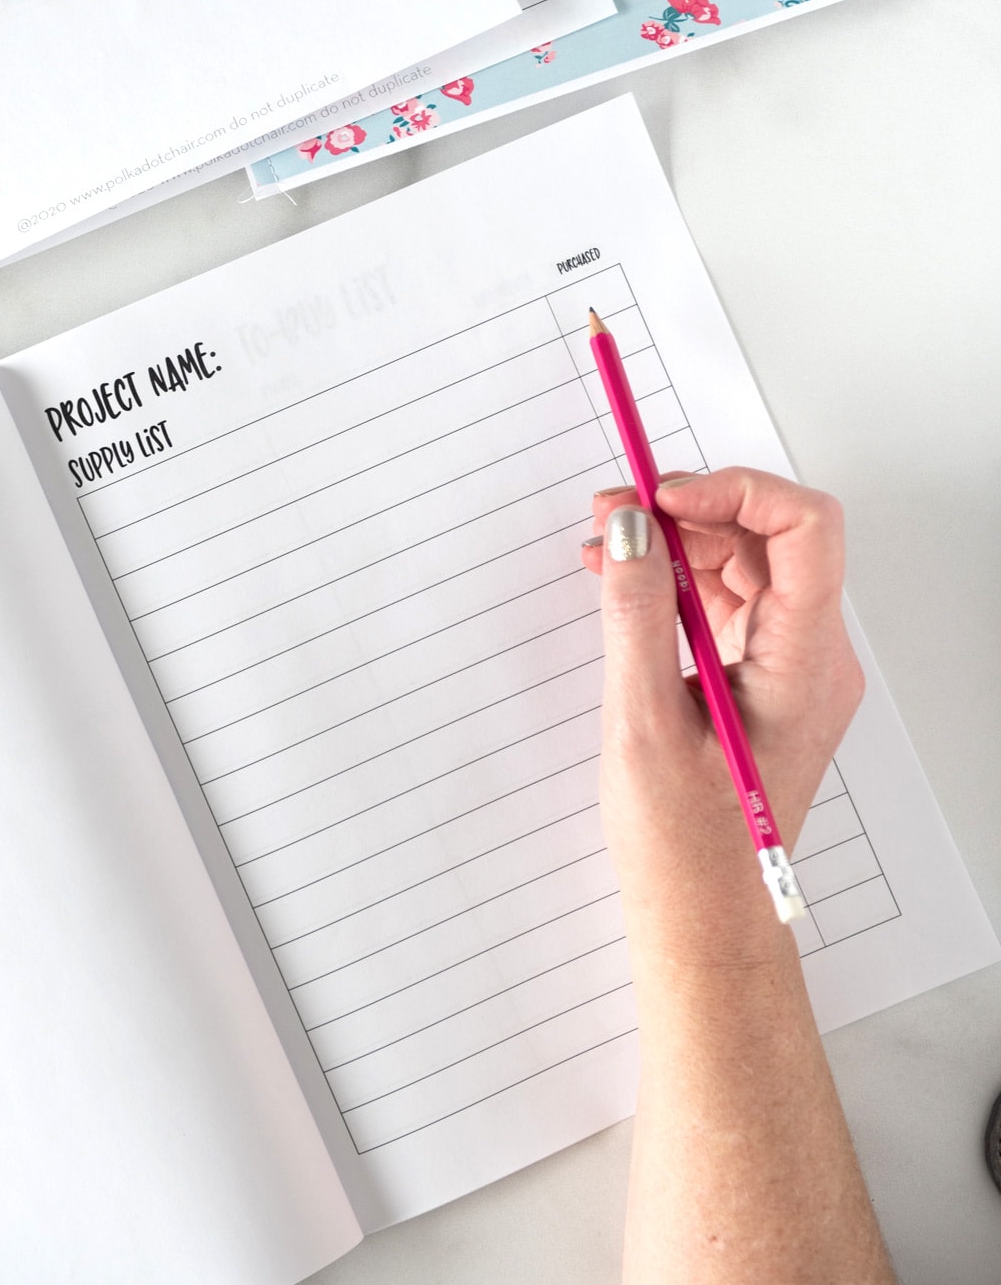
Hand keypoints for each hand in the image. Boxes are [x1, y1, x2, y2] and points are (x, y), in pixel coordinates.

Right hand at [581, 467, 864, 954]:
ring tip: (602, 542)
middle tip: (611, 510)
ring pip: (745, 563)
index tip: (661, 497)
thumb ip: (637, 612)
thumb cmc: (684, 847)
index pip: (805, 530)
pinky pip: (727, 601)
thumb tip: (630, 526)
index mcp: (806, 664)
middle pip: (769, 538)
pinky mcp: (759, 678)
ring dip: (675, 540)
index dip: (735, 491)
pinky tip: (621, 582)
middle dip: (689, 509)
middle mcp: (812, 656)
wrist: (703, 923)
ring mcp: (789, 667)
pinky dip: (675, 580)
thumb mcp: (643, 721)